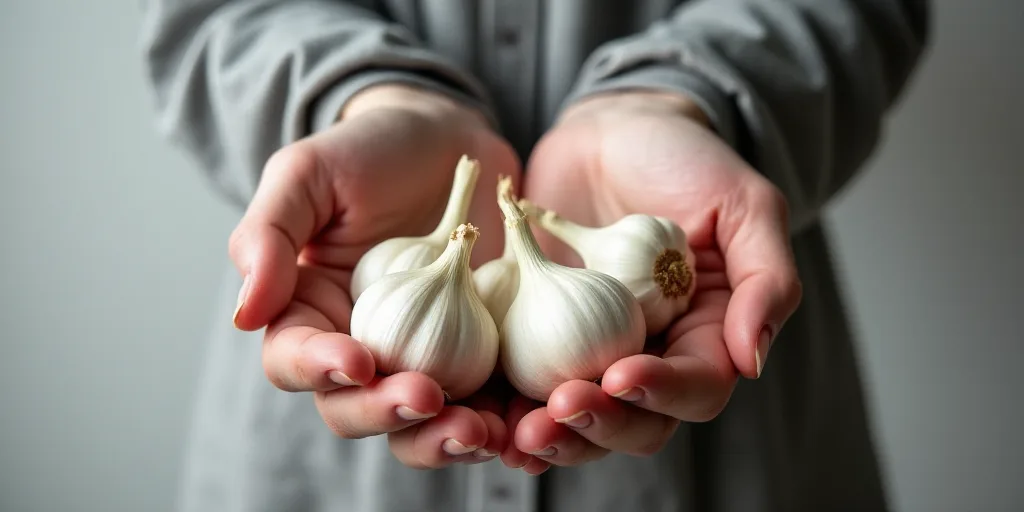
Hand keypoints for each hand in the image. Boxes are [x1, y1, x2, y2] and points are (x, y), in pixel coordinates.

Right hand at [229, 84, 520, 467]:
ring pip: (418, 423)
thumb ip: (267, 235)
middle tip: (426, 398)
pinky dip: (498, 423)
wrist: (450, 143)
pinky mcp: (477, 360)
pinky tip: (517, 423)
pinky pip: (482, 404)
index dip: (319, 369)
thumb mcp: (308, 173)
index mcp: (308, 312)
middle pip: (355, 408)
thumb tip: (245, 315)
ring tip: (478, 429)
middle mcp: (359, 348)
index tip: (357, 361)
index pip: (295, 359)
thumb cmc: (369, 151)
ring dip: (444, 437)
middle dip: (387, 413)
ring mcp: (420, 360)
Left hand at [502, 91, 802, 467]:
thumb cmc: (683, 160)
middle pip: (636, 423)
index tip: (618, 375)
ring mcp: (591, 354)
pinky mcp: (537, 340)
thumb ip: (765, 279)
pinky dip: (505, 412)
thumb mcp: (742, 205)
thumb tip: (753, 363)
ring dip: (550, 437)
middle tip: (559, 412)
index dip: (661, 391)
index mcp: (705, 336)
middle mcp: (651, 357)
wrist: (610, 132)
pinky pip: (523, 388)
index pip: (696, 387)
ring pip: (578, 421)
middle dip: (599, 426)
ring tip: (517, 435)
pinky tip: (483, 419)